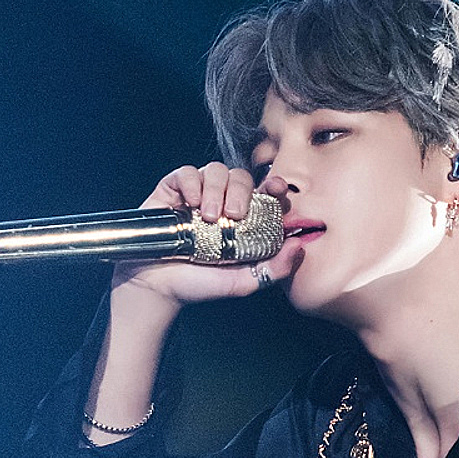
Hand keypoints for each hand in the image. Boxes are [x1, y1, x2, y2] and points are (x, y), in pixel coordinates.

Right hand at [111, 166, 303, 308]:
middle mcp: (221, 202)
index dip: (273, 185)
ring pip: (216, 170)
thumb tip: (299, 246)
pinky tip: (189, 203)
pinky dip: (192, 182)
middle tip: (233, 216)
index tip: (276, 189)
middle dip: (240, 191)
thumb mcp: (244, 282)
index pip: (263, 192)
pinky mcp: (173, 190)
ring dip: (216, 189)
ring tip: (209, 217)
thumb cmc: (199, 284)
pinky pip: (187, 171)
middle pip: (240, 176)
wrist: (158, 287)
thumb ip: (275, 269)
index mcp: (243, 220)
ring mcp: (197, 194)